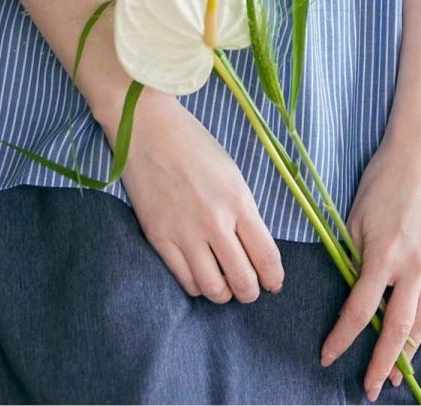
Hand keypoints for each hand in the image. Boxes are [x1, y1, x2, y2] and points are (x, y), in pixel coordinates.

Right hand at [110, 89, 285, 303]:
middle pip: (243, 281)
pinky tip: (200, 272)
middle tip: (249, 286)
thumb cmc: (193, 144)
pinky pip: (185, 281)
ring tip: (223, 281)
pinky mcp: (158, 237)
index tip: (273, 283)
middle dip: (251, 291)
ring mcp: (184, 232)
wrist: (146, 128)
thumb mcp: (231, 174)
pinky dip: (198, 285)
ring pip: (214, 289)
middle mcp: (214, 221)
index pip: (266, 257)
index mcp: (238, 200)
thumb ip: (243, 212)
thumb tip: (254, 250)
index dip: (274, 278)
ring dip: (224, 292)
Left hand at [318, 129, 420, 399]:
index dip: (342, 338)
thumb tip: (351, 287)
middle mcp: (415, 266)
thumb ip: (354, 256)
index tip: (328, 356)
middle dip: (382, 363)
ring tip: (397, 373)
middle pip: (397, 329)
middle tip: (372, 387)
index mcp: (384, 255)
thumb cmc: (384, 178)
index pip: (360, 311)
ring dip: (409, 352)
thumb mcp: (355, 216)